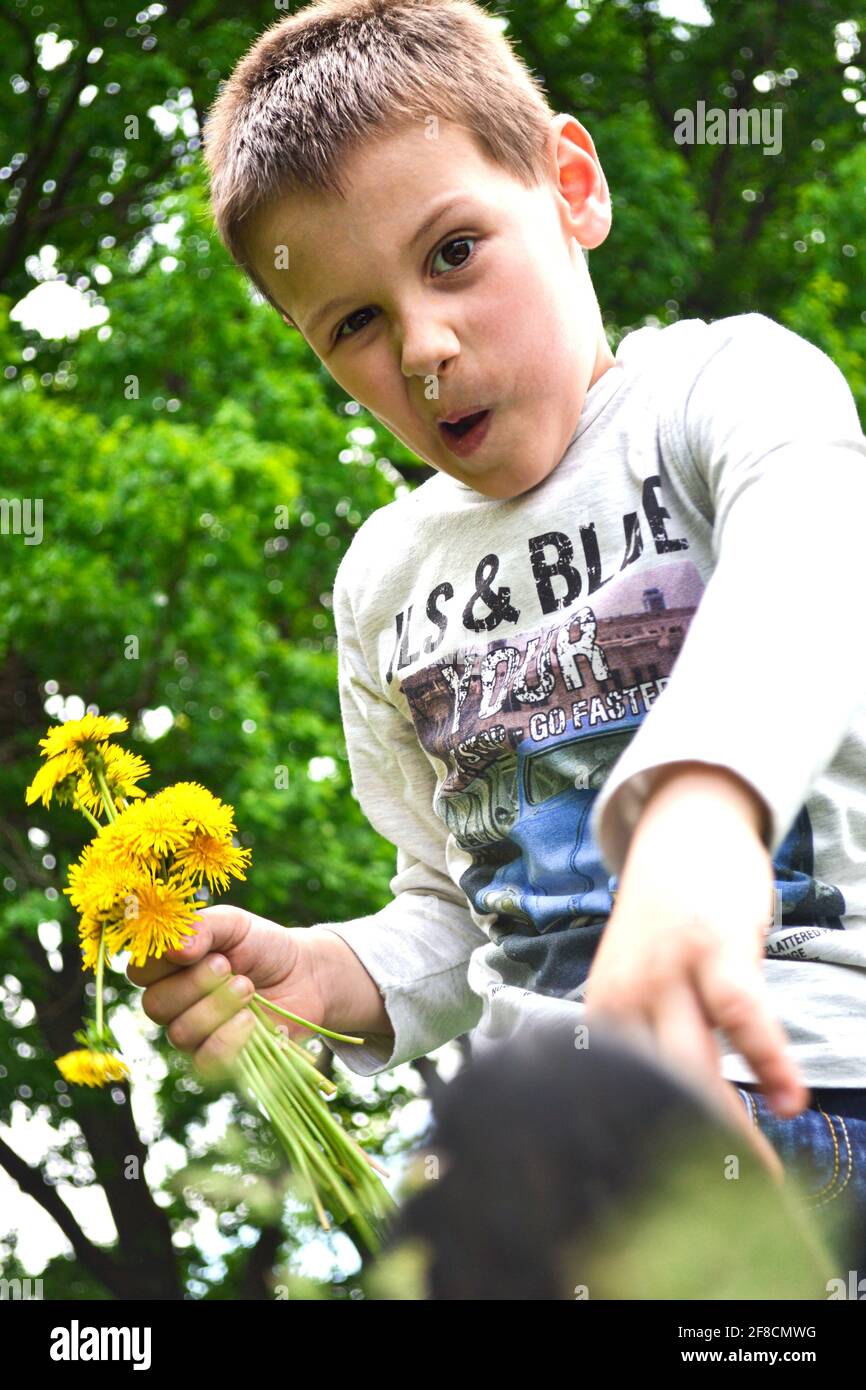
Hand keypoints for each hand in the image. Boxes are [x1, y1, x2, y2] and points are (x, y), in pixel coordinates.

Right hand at [126, 905, 328, 1080]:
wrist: (305, 975)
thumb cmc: (263, 946)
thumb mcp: (233, 924)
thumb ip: (201, 927)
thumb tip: (175, 947)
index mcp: (169, 968)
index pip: (139, 972)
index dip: (161, 962)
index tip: (194, 949)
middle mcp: (173, 1003)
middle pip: (155, 1005)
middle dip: (195, 983)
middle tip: (228, 965)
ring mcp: (193, 1034)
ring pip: (181, 1032)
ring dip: (218, 1006)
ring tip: (248, 986)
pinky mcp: (218, 1059)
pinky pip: (206, 1059)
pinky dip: (230, 1037)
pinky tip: (250, 1019)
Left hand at [585, 766, 808, 1171]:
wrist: (682, 828)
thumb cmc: (667, 919)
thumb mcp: (643, 982)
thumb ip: (651, 1040)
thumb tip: (670, 1111)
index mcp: (605, 1016)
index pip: (613, 1100)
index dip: (642, 1152)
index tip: (669, 1201)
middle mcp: (625, 999)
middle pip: (649, 1094)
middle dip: (680, 1155)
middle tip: (716, 1207)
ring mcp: (667, 972)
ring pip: (690, 1065)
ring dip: (724, 1124)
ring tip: (756, 1177)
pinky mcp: (712, 947)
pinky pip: (740, 1013)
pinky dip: (768, 1058)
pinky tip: (791, 1099)